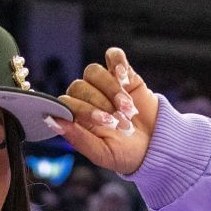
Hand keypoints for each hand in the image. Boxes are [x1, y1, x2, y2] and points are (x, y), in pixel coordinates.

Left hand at [44, 48, 158, 176]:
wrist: (157, 144)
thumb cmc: (126, 154)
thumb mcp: (102, 153)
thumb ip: (78, 138)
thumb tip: (53, 121)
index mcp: (77, 119)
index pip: (66, 103)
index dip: (83, 109)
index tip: (106, 122)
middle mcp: (87, 99)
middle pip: (79, 86)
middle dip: (101, 103)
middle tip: (121, 120)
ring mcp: (104, 85)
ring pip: (94, 71)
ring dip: (111, 89)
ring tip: (128, 108)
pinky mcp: (123, 73)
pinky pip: (113, 56)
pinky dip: (118, 62)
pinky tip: (126, 78)